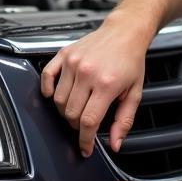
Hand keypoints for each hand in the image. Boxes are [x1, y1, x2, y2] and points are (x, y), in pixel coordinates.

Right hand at [40, 16, 147, 156]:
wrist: (125, 32)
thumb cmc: (131, 61)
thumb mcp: (135, 93)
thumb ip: (124, 121)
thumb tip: (115, 144)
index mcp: (106, 84)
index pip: (88, 121)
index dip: (85, 140)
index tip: (85, 148)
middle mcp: (87, 73)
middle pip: (71, 113)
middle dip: (77, 126)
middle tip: (85, 124)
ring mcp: (73, 62)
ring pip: (58, 100)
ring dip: (65, 111)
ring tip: (77, 108)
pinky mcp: (64, 54)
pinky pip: (46, 77)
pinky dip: (47, 90)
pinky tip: (56, 94)